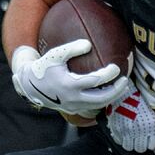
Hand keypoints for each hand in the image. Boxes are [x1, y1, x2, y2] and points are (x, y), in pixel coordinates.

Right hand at [10, 41, 130, 116]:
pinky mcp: (73, 110)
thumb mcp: (55, 54)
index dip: (108, 74)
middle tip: (125, 81)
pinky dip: (102, 100)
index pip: (95, 81)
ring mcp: (73, 107)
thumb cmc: (44, 67)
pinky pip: (91, 107)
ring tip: (120, 88)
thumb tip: (89, 44)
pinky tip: (108, 91)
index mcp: (69, 85)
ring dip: (111, 97)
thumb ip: (71, 49)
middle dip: (116, 91)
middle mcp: (73, 99)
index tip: (116, 67)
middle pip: (101, 99)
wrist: (30, 86)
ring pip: (98, 106)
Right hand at [106, 89, 154, 151]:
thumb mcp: (151, 117)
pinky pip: (119, 142)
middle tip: (139, 139)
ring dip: (130, 144)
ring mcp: (126, 130)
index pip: (153, 145)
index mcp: (150, 125)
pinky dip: (121, 139)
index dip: (151, 144)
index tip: (149, 140)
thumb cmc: (140, 105)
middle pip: (140, 149)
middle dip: (141, 145)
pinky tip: (123, 132)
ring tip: (131, 136)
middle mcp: (139, 129)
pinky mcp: (116, 129)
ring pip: (129, 148)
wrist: (124, 94)